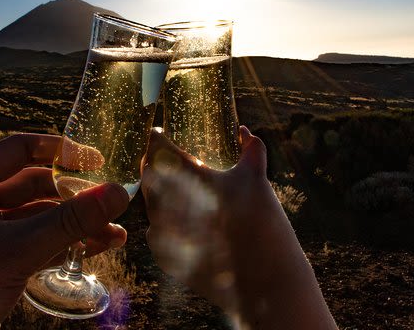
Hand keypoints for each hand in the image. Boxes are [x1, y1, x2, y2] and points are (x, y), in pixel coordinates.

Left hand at [0, 133, 129, 329]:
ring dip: (74, 224)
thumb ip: (69, 222)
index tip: (96, 159)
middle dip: (74, 194)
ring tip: (114, 232)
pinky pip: (34, 244)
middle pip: (34, 184)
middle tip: (109, 199)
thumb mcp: (16, 250)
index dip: (60, 150)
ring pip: (38, 218)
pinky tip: (96, 249)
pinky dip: (63, 245)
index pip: (19, 150)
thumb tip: (117, 194)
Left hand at [142, 127, 336, 328]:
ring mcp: (163, 232)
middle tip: (167, 160)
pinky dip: (165, 220)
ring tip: (179, 189)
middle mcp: (170, 204)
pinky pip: (155, 229)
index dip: (155, 138)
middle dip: (155, 164)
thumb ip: (252, 149)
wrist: (264, 282)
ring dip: (159, 192)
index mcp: (191, 180)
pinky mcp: (164, 255)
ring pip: (150, 202)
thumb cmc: (264, 225)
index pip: (157, 149)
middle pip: (148, 175)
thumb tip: (243, 131)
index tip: (159, 134)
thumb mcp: (258, 180)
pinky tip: (184, 220)